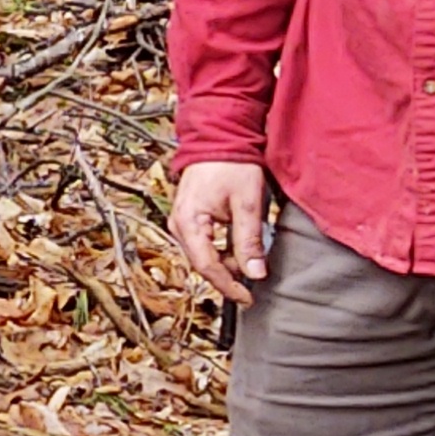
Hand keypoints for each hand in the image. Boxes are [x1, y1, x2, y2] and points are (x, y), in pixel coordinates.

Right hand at [171, 160, 275, 306]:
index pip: (207, 266)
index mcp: (189, 222)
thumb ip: (249, 241)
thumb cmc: (232, 165)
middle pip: (203, 263)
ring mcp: (183, 221)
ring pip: (204, 254)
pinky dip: (223, 249)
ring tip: (253, 259)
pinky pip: (205, 243)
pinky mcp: (190, 217)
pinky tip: (241, 247)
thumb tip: (255, 273)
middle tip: (253, 285)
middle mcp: (179, 225)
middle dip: (229, 276)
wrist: (219, 137)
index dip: (229, 286)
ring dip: (227, 262)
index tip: (248, 298)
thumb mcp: (246, 205)